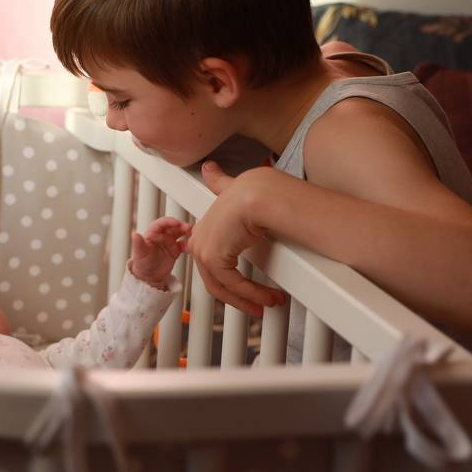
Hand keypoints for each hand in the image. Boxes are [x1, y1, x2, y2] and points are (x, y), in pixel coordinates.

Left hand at [130, 216, 191, 285]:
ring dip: (186, 232)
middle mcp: (161, 236)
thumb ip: (138, 243)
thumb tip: (134, 234)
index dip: (169, 222)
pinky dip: (188, 244)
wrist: (148, 276)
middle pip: (172, 227)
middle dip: (181, 226)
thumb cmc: (142, 263)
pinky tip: (192, 246)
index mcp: (152, 233)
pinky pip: (183, 245)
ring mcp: (169, 242)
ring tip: (192, 234)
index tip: (176, 223)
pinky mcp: (175, 250)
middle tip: (188, 228)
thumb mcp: (139, 253)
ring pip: (179, 233)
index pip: (161, 224)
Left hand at [188, 162, 287, 314]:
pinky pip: (235, 285)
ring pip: (225, 287)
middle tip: (263, 304)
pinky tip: (269, 297)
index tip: (249, 292)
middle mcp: (199, 240)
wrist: (258, 193)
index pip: (212, 263)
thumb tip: (208, 167)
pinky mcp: (214, 259)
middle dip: (242, 296)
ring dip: (251, 298)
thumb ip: (219, 182)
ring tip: (272, 302)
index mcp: (203, 228)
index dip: (230, 280)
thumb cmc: (252, 190)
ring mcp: (204, 251)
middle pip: (217, 280)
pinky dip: (253, 293)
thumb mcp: (230, 189)